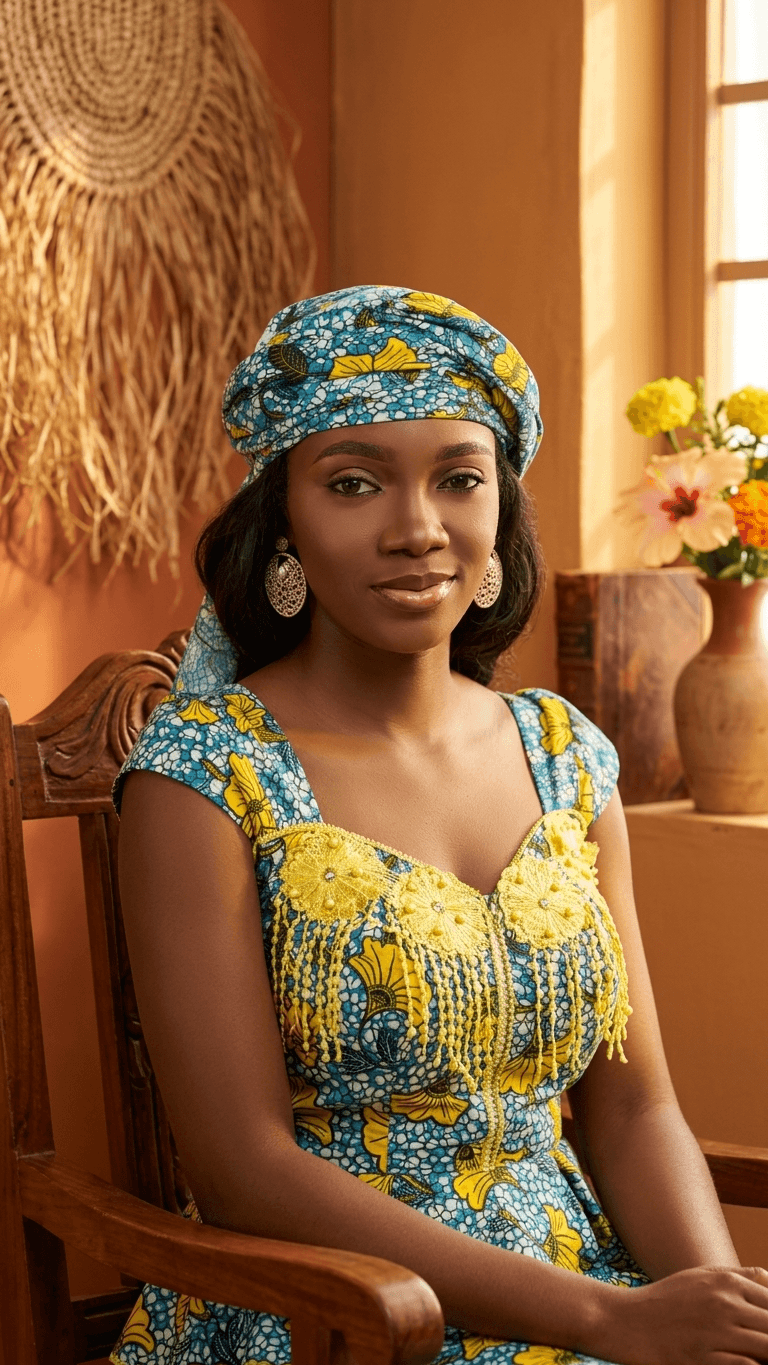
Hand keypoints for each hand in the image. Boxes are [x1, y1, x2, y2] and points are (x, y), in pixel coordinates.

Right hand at [598, 1266, 767, 1364]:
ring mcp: (714, 1332)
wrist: (625, 1322)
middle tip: (764, 1344)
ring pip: (766, 1348)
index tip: (767, 1328)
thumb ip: (737, 1275)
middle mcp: (724, 1304)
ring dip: (766, 1354)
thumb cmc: (664, 1300)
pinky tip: (747, 1363)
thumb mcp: (700, 1276)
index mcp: (727, 1282)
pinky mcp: (702, 1359)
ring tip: (758, 1355)